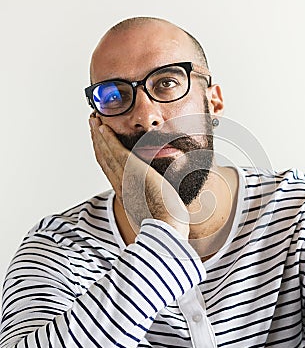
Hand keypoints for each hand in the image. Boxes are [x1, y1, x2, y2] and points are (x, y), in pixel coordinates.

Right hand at [89, 115, 188, 237]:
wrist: (167, 227)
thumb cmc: (168, 223)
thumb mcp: (158, 209)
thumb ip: (158, 199)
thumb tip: (168, 196)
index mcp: (127, 194)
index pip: (111, 170)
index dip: (104, 154)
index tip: (101, 142)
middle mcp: (121, 186)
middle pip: (104, 159)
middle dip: (97, 141)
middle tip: (92, 125)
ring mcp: (125, 179)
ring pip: (106, 153)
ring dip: (99, 136)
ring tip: (94, 120)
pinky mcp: (132, 172)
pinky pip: (116, 152)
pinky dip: (108, 139)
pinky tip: (104, 128)